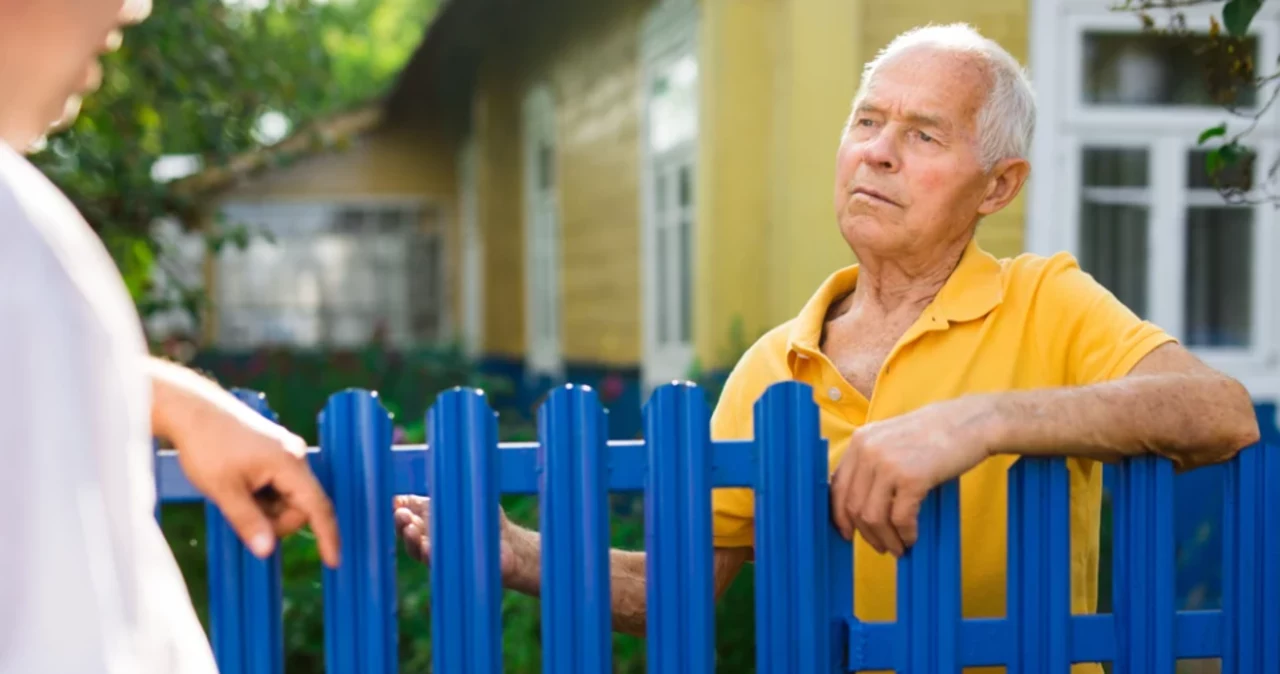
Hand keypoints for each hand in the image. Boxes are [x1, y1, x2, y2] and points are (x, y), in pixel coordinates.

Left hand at [169, 394, 339, 567]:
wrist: (190, 409)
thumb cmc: (206, 445)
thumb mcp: (224, 490)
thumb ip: (248, 522)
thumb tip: (267, 551)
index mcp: (289, 463)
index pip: (317, 506)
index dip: (327, 536)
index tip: (334, 561)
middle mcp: (295, 456)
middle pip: (300, 506)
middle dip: (275, 520)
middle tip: (240, 514)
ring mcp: (285, 452)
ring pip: (287, 497)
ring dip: (265, 508)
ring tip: (234, 494)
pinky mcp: (274, 451)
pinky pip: (278, 485)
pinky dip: (262, 495)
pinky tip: (238, 485)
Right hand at [393, 495, 527, 586]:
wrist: (509, 547)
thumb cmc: (487, 520)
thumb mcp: (470, 498)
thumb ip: (453, 490)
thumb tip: (441, 473)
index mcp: (429, 517)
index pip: (406, 511)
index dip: (399, 507)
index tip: (397, 502)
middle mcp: (428, 536)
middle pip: (406, 531)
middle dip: (401, 522)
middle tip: (401, 514)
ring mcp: (437, 554)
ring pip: (416, 549)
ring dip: (412, 540)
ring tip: (412, 530)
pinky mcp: (450, 568)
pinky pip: (437, 564)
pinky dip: (431, 556)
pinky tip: (428, 548)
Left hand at [830, 395, 998, 556]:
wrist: (972, 422)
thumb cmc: (937, 432)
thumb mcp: (892, 439)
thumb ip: (873, 462)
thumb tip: (861, 502)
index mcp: (860, 440)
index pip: (837, 486)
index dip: (840, 515)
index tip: (848, 532)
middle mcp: (868, 450)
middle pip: (852, 505)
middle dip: (865, 533)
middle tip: (879, 546)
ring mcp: (888, 464)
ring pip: (872, 517)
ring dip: (885, 538)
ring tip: (898, 548)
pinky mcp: (912, 478)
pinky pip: (900, 518)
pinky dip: (905, 534)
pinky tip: (912, 538)